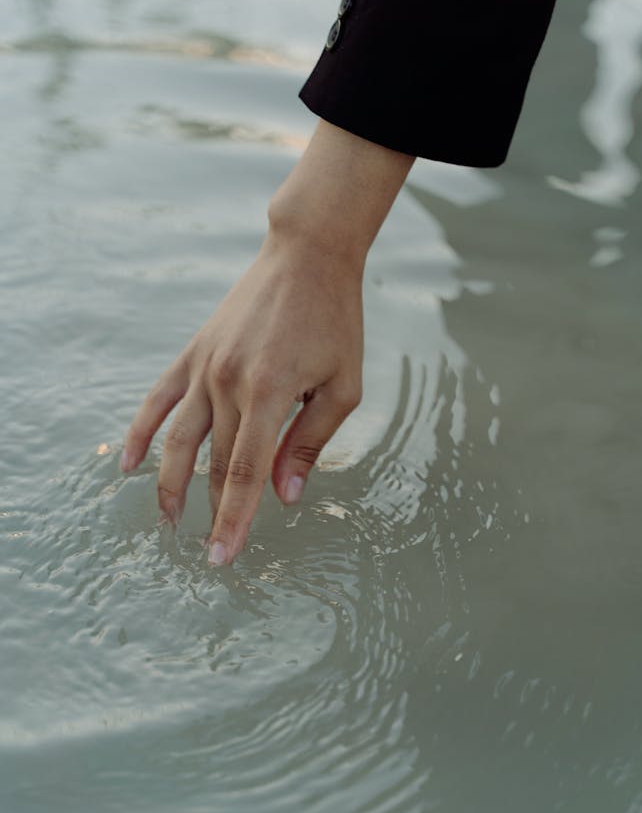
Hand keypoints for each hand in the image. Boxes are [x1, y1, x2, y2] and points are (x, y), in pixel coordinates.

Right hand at [120, 120, 413, 563]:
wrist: (307, 255)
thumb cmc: (335, 321)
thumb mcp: (342, 386)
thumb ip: (310, 441)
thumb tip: (285, 496)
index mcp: (271, 392)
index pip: (246, 473)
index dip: (235, 520)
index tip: (224, 557)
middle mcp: (228, 382)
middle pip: (216, 464)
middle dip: (215, 512)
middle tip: (215, 551)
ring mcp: (204, 367)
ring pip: (179, 440)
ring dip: (170, 485)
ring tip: (171, 521)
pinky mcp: (193, 353)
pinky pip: (158, 400)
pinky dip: (140, 433)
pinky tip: (128, 465)